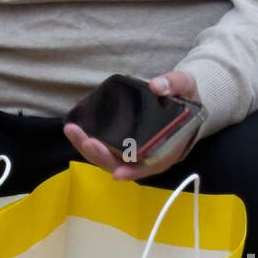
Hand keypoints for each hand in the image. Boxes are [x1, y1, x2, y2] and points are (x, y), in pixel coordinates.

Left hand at [64, 70, 199, 181]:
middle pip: (119, 165)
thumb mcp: (186, 88)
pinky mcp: (121, 146)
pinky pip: (103, 149)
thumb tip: (156, 85)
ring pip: (106, 159)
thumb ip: (175, 84)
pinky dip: (88, 142)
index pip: (147, 167)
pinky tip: (76, 130)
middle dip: (100, 155)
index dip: (132, 171)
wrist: (182, 105)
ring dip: (88, 148)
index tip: (118, 172)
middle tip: (86, 139)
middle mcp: (145, 159)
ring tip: (72, 131)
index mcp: (165, 152)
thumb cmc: (186, 101)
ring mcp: (131, 154)